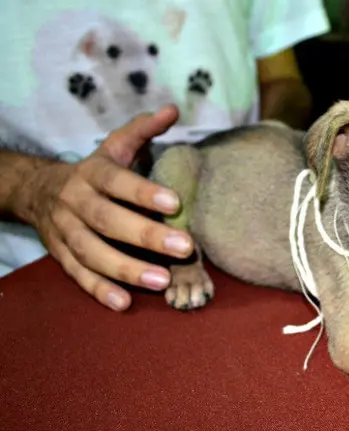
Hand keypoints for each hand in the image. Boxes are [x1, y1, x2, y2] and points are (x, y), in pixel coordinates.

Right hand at [18, 105, 193, 310]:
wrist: (41, 192)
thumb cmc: (96, 172)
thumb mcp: (116, 147)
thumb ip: (143, 131)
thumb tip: (172, 109)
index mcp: (92, 173)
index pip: (117, 181)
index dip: (143, 192)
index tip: (177, 203)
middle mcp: (75, 201)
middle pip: (108, 220)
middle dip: (146, 235)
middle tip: (185, 249)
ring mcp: (65, 231)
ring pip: (91, 252)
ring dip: (126, 269)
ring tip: (163, 281)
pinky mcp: (61, 256)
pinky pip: (78, 275)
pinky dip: (99, 290)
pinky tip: (125, 303)